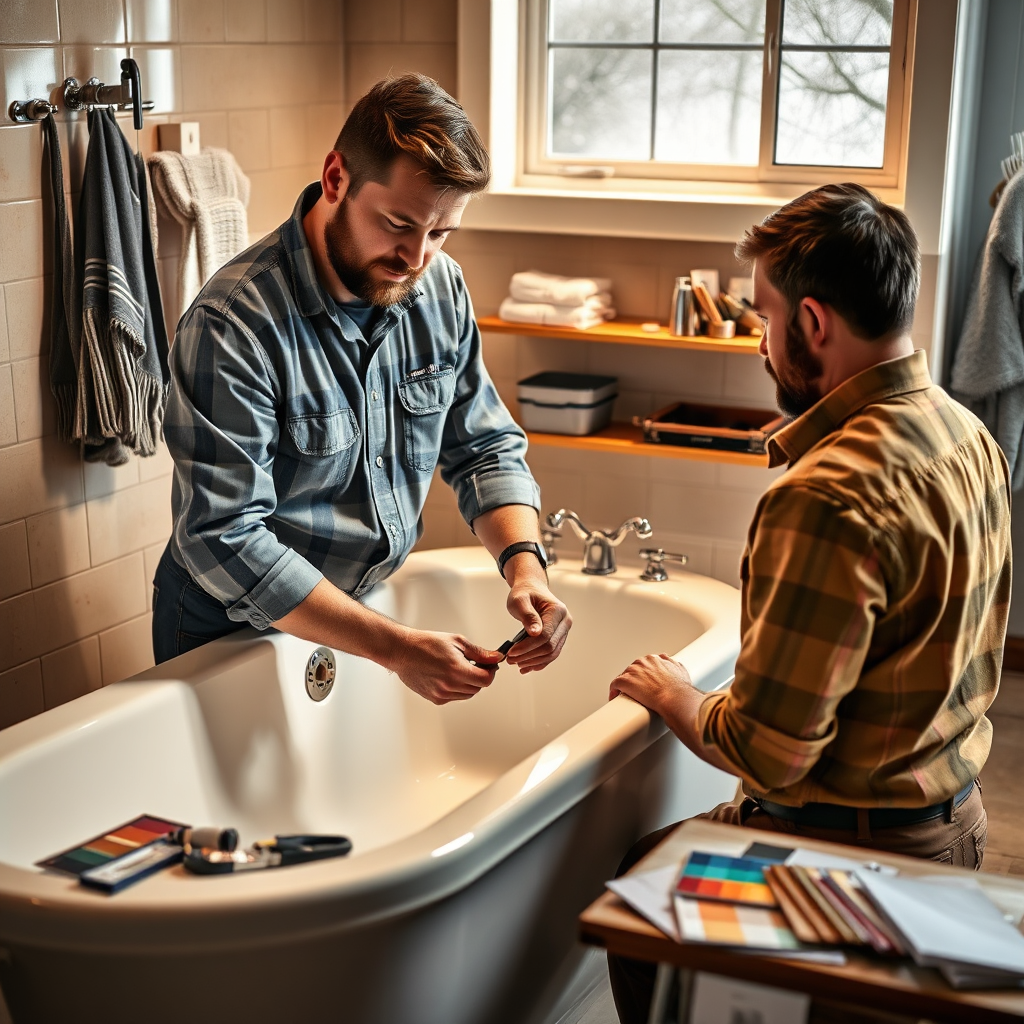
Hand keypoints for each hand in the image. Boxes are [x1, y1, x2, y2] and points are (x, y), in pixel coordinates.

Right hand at [388, 630, 502, 704]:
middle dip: (480, 676)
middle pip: (478, 688)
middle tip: (475, 664)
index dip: (491, 672)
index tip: (489, 665)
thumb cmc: (426, 644)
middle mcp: (449, 685)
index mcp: (456, 669)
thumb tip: (495, 658)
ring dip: (469, 683)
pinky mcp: (435, 698)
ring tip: (459, 668)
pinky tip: (449, 675)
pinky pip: (455, 697)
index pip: (486, 680)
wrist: (403, 651)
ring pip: (467, 694)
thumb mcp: (457, 642)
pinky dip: (457, 688)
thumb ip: (479, 653)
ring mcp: (442, 694)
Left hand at [503, 570, 571, 672]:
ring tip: (517, 664)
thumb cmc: (525, 592)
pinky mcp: (558, 637)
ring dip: (533, 661)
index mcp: (558, 611)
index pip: (545, 635)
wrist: (531, 588)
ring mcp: (563, 631)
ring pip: (551, 653)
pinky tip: (527, 667)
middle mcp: (565, 622)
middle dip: (529, 656)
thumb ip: (528, 616)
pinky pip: (551, 653)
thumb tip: (535, 633)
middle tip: (511, 660)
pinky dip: (539, 662)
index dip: (528, 647)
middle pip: (549, 647)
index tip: (512, 652)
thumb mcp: (520, 600)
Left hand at [609, 653, 694, 715]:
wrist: (675, 697)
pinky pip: (615, 684)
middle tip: (636, 691)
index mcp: (654, 659)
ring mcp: (633, 671)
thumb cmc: (680, 689)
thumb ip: (674, 665)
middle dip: (634, 680)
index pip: (643, 664)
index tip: (643, 682)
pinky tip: (615, 698)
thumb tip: (673, 665)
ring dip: (624, 686)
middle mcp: (642, 662)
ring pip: (624, 676)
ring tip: (625, 696)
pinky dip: (614, 691)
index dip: (642, 674)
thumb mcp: (680, 671)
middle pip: (633, 670)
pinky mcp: (625, 681)